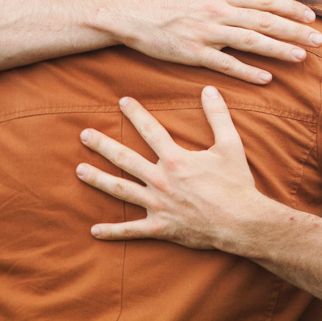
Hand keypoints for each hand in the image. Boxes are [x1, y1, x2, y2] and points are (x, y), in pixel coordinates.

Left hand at [76, 87, 257, 248]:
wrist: (242, 222)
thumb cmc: (236, 183)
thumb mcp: (230, 145)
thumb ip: (218, 115)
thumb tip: (210, 89)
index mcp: (176, 159)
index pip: (150, 130)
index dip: (136, 114)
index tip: (121, 101)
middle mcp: (161, 180)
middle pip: (125, 159)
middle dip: (103, 145)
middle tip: (84, 134)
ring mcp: (158, 205)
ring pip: (121, 190)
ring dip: (98, 179)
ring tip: (79, 170)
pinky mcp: (160, 227)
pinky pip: (132, 230)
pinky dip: (113, 231)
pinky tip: (94, 230)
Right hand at [100, 0, 320, 84]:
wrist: (135, 13)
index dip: (291, 7)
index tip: (312, 16)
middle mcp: (219, 10)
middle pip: (265, 20)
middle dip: (295, 29)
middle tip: (319, 39)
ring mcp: (207, 32)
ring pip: (251, 41)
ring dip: (279, 50)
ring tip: (301, 57)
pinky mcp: (194, 53)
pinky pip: (226, 64)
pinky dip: (248, 72)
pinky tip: (266, 78)